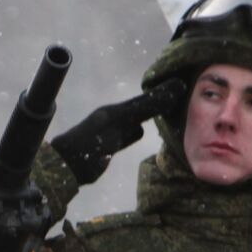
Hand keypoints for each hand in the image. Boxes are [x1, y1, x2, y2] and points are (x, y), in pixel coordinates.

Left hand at [49, 78, 188, 184]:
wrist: (70, 165)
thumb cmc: (93, 140)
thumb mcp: (120, 120)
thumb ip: (144, 107)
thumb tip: (172, 89)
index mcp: (116, 109)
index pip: (145, 98)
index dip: (161, 92)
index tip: (181, 86)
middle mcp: (115, 117)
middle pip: (142, 107)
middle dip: (158, 102)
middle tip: (181, 96)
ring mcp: (113, 131)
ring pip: (137, 119)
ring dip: (150, 116)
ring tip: (171, 113)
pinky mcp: (112, 146)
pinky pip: (131, 134)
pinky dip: (140, 130)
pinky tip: (147, 131)